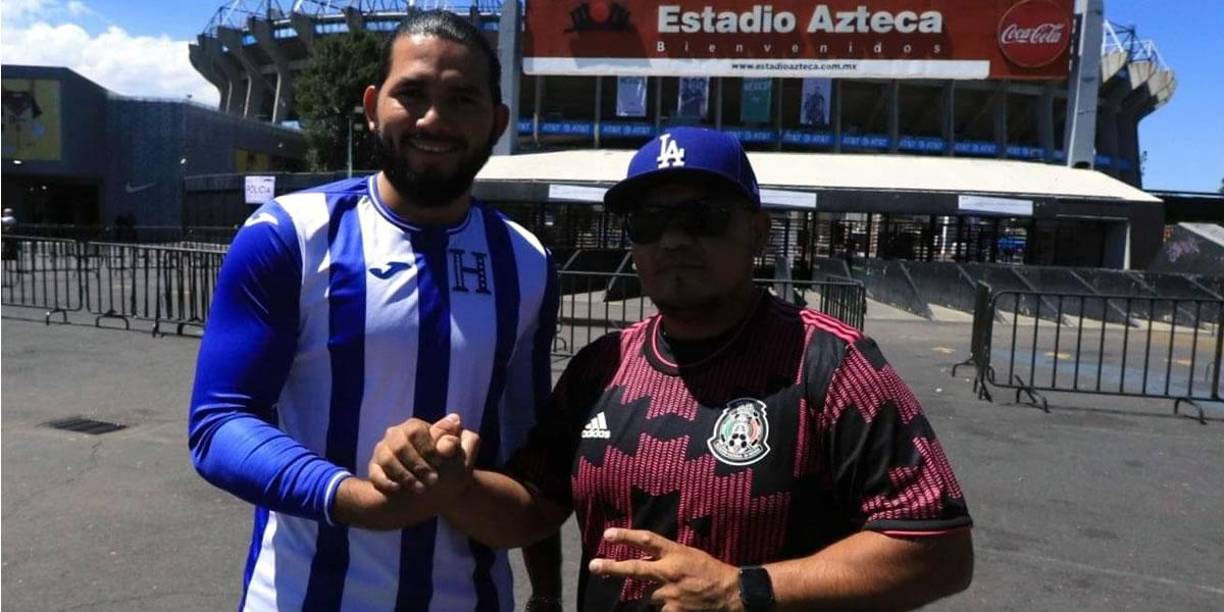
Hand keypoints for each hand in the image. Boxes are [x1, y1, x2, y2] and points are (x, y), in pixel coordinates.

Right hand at [368, 413, 478, 500]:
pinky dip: (386, 482)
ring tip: (421, 488)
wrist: (437, 490)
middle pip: (400, 445)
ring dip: (405, 476)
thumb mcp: (462, 453)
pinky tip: (399, 489)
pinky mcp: (375, 469)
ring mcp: (383, 451)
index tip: (440, 463)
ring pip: (386, 459)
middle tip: (433, 481)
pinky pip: (375, 474)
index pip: (416, 431)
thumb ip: (459, 438)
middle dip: (418, 465)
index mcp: (416, 426)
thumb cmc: (450, 466)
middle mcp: (395, 435)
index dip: (428, 448)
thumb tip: (454, 420)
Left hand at [588, 528, 742, 611]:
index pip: (647, 540)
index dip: (626, 536)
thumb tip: (644, 556)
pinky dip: (664, 607)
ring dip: (655, 594)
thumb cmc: (711, 570)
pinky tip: (677, 604)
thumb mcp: (689, 555)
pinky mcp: (674, 610)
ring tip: (676, 593)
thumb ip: (667, 555)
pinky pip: (660, 609)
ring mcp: (670, 593)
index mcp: (676, 553)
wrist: (731, 593)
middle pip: (635, 568)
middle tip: (593, 565)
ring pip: (649, 594)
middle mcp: (669, 572)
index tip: (608, 534)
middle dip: (611, 567)